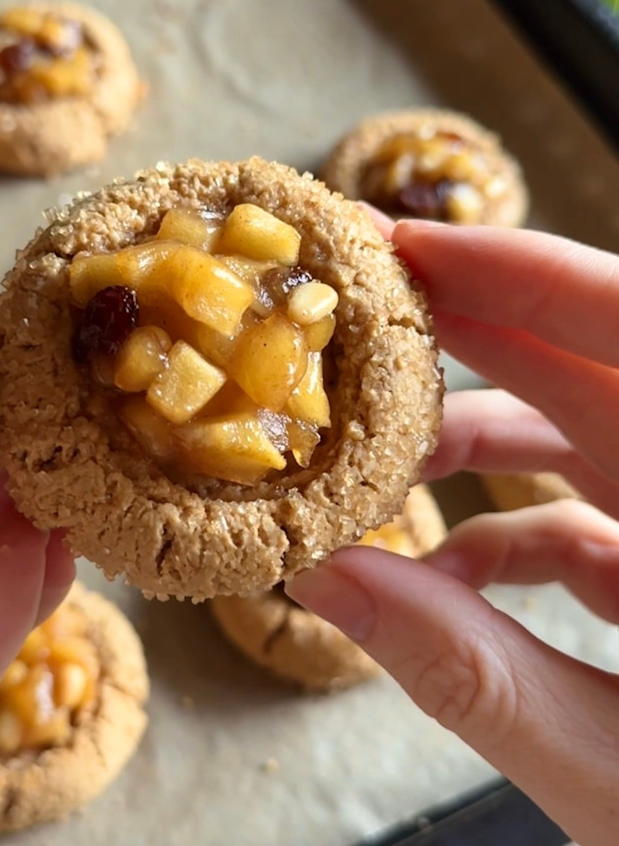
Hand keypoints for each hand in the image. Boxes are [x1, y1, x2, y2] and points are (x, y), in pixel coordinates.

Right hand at [288, 219, 618, 845]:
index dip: (512, 271)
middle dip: (462, 331)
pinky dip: (501, 531)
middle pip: (587, 362)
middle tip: (352, 310)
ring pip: (580, 431)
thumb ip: (477, 676)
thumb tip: (330, 580)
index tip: (398, 245)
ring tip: (373, 457)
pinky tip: (438, 576)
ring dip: (469, 437)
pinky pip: (582, 516)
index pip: (618, 332)